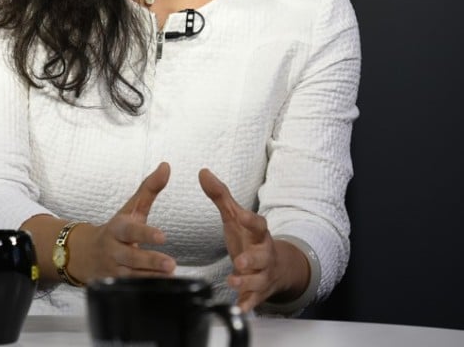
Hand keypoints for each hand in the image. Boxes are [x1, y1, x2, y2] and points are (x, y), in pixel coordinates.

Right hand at [75, 162, 176, 280]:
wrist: (84, 253)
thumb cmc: (116, 230)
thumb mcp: (130, 209)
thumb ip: (149, 189)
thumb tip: (166, 166)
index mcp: (117, 229)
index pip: (130, 230)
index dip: (145, 233)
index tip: (163, 236)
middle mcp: (113, 249)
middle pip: (130, 256)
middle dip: (149, 260)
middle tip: (171, 264)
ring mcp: (113, 269)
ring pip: (131, 275)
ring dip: (150, 277)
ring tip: (170, 276)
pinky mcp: (114, 284)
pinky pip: (129, 288)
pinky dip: (144, 290)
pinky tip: (161, 290)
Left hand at [198, 168, 304, 311]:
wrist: (275, 266)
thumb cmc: (249, 238)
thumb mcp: (235, 217)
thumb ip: (220, 196)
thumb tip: (203, 171)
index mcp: (258, 233)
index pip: (258, 224)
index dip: (250, 219)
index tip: (240, 215)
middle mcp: (264, 254)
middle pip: (262, 257)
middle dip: (252, 260)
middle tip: (240, 261)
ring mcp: (263, 274)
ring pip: (258, 280)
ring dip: (247, 283)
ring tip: (233, 282)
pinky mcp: (259, 292)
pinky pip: (255, 300)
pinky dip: (248, 304)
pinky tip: (240, 308)